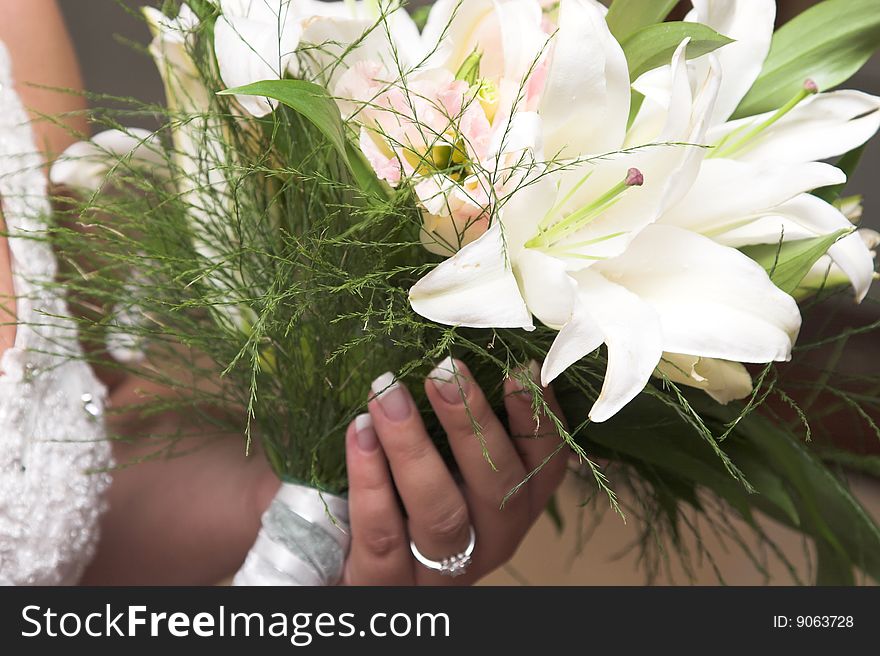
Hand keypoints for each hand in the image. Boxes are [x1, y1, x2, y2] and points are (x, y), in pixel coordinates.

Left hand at [342, 358, 568, 584]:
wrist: (350, 564)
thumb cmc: (407, 494)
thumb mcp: (448, 460)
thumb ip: (463, 420)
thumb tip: (458, 350)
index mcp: (517, 506)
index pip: (546, 464)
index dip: (538, 417)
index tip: (519, 365)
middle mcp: (492, 541)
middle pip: (499, 489)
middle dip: (472, 423)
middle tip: (444, 369)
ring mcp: (442, 571)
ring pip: (440, 513)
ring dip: (413, 446)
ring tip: (387, 392)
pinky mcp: (387, 584)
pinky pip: (383, 533)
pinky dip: (370, 478)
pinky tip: (359, 432)